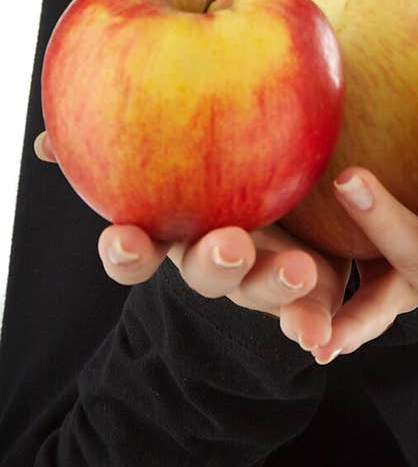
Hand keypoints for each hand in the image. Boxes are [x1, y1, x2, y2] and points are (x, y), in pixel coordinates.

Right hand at [33, 129, 350, 352]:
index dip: (126, 251)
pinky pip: (313, 310)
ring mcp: (262, 278)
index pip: (136, 251)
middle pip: (205, 274)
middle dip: (215, 263)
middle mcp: (215, 258)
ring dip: (273, 287)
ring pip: (261, 291)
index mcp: (178, 229)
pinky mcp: (312, 287)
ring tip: (298, 271)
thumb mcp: (191, 131)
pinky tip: (321, 335)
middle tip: (230, 243)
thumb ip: (132, 131)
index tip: (124, 237)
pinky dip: (315, 323)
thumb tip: (46, 144)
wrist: (311, 175)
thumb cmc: (234, 145)